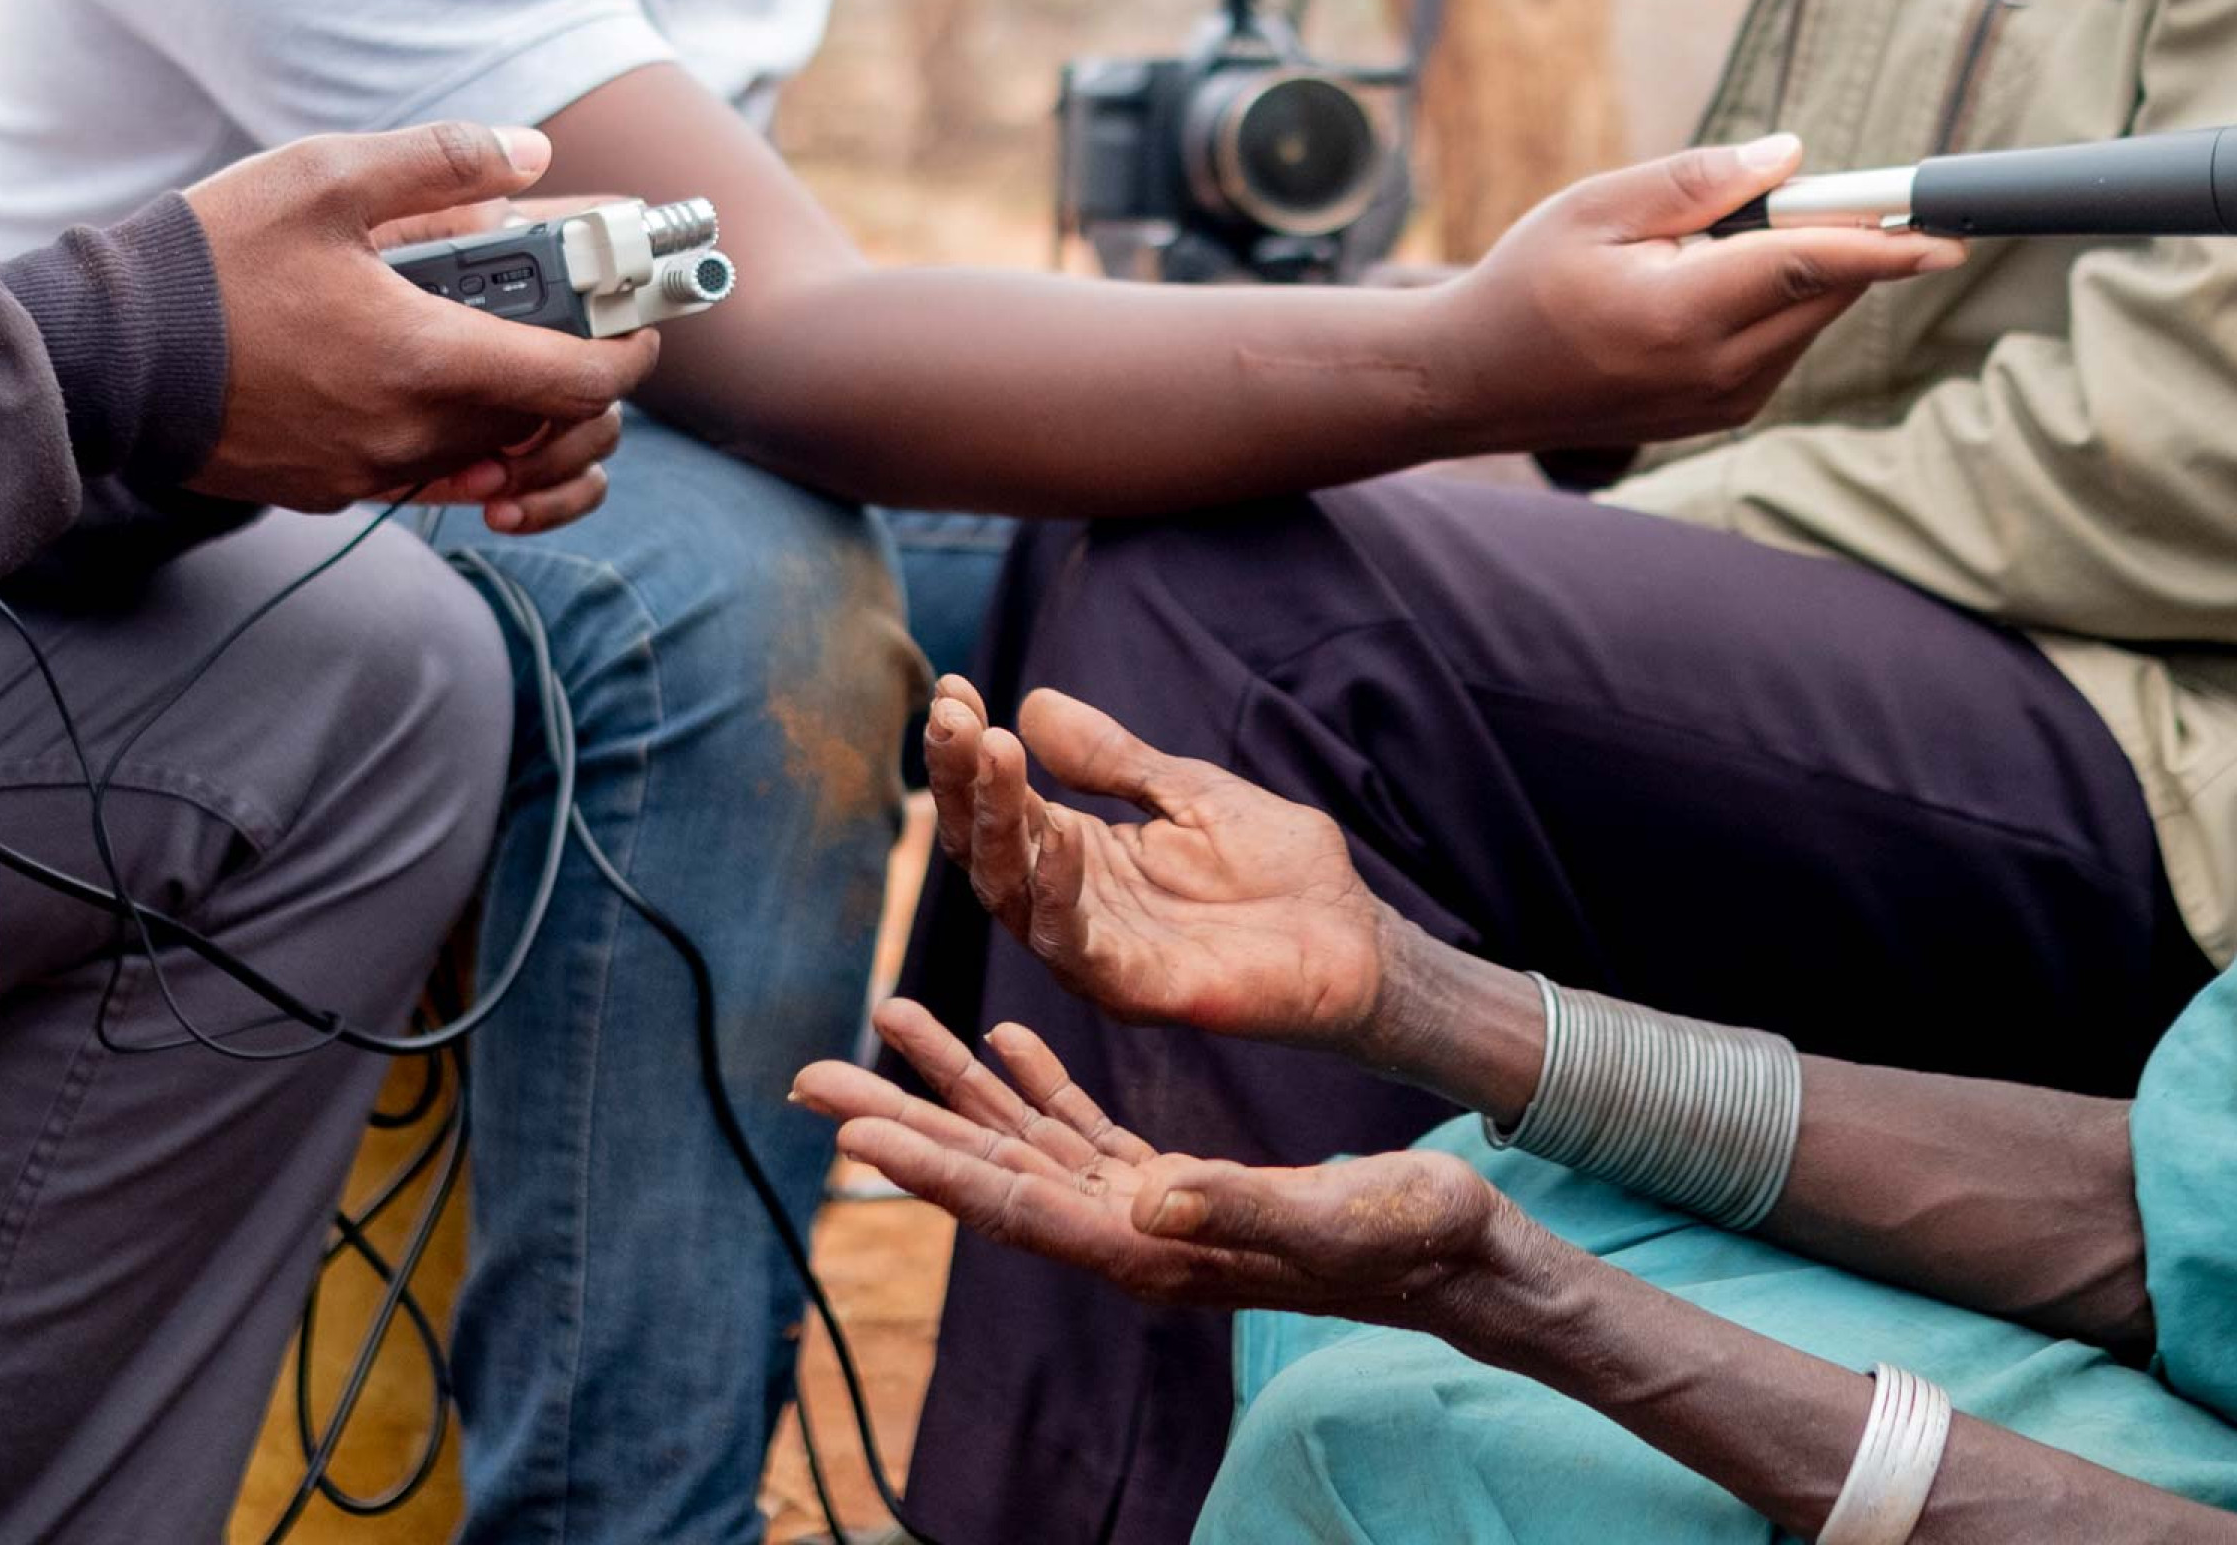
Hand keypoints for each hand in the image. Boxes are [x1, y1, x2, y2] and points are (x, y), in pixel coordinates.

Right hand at [182, 121, 656, 525]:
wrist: (106, 353)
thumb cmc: (213, 260)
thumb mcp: (327, 176)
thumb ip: (442, 162)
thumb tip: (532, 154)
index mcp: (425, 358)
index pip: (576, 382)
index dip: (628, 353)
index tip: (642, 323)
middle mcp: (409, 434)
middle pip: (544, 427)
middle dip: (581, 380)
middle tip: (580, 321)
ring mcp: (368, 473)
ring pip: (488, 458)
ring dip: (519, 412)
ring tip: (508, 344)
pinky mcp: (328, 490)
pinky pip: (426, 477)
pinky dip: (457, 441)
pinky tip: (435, 384)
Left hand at [794, 1003, 1502, 1325]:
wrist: (1465, 1255)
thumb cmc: (1412, 1240)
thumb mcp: (1330, 1217)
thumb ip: (1233, 1209)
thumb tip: (1142, 1203)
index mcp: (1155, 1246)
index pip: (1016, 1204)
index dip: (930, 1166)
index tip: (848, 1133)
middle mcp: (1132, 1232)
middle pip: (991, 1171)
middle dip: (899, 1121)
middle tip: (808, 1077)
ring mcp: (1148, 1210)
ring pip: (1023, 1140)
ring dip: (951, 1084)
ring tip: (885, 1018)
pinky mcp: (1174, 1185)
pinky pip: (1080, 1129)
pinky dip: (1033, 1080)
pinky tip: (1002, 1039)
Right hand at [926, 676, 1396, 1047]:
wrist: (1356, 934)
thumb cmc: (1277, 867)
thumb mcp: (1187, 791)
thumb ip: (1113, 758)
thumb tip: (1033, 703)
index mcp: (1079, 855)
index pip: (1002, 803)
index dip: (969, 751)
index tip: (953, 688)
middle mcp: (1072, 904)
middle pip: (988, 848)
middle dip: (963, 781)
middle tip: (953, 718)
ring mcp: (1099, 951)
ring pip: (1012, 895)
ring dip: (995, 824)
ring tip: (992, 751)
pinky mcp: (1136, 990)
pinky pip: (1074, 947)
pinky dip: (1056, 892)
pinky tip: (1057, 835)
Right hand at [1429, 135, 1960, 453]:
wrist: (1475, 380)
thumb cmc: (1526, 281)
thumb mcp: (1594, 208)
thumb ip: (1696, 182)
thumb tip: (1793, 156)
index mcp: (1679, 314)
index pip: (1810, 268)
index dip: (1885, 243)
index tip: (1948, 233)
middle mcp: (1715, 371)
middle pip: (1825, 291)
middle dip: (1831, 234)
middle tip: (1776, 194)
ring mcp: (1724, 403)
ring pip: (1809, 318)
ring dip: (1795, 269)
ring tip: (1698, 250)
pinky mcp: (1725, 415)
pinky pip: (1784, 344)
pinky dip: (1773, 303)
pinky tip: (1701, 285)